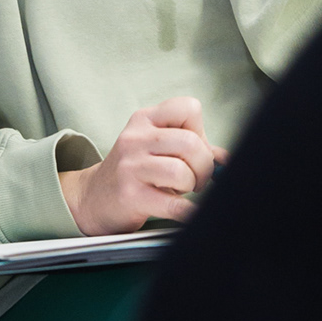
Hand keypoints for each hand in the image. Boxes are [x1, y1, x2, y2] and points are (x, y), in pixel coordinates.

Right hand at [58, 97, 227, 233]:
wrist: (93, 199)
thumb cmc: (135, 172)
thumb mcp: (157, 148)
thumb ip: (193, 147)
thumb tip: (228, 159)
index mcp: (145, 119)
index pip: (188, 108)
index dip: (199, 130)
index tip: (193, 149)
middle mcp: (135, 138)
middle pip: (190, 143)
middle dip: (203, 166)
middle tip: (197, 179)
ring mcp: (130, 167)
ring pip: (182, 172)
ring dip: (191, 186)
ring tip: (182, 191)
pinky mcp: (130, 196)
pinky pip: (172, 205)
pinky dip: (188, 212)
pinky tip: (188, 213)